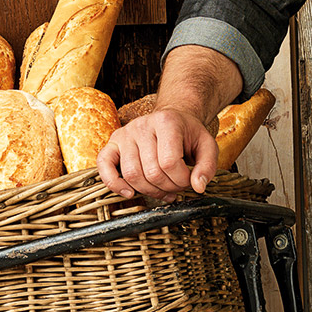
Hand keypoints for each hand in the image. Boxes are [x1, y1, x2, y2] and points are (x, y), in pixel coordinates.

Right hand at [96, 108, 217, 200]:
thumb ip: (207, 166)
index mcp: (166, 121)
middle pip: (151, 172)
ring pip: (132, 174)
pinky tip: (129, 193)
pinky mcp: (113, 143)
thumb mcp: (207, 146)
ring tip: (163, 190)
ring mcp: (125, 133)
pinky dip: (114, 183)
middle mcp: (142, 125)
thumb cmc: (188, 135)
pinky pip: (104, 165)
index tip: (189, 180)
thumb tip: (198, 187)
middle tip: (177, 186)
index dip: (181, 179)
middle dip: (168, 187)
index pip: (169, 162)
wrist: (172, 119)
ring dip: (149, 191)